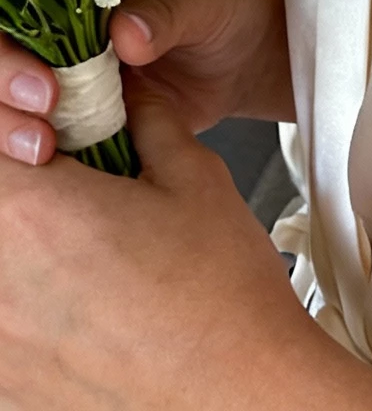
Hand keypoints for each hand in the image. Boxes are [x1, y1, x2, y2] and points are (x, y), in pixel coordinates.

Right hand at [0, 0, 290, 170]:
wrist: (250, 49)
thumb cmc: (225, 1)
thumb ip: (164, 12)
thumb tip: (126, 34)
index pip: (16, 4)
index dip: (10, 50)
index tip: (45, 87)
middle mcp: (60, 24)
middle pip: (1, 59)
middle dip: (4, 93)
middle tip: (44, 123)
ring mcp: (67, 71)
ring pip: (12, 101)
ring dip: (12, 129)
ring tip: (44, 152)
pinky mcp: (81, 112)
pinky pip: (47, 134)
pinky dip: (42, 156)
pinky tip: (51, 171)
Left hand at [0, 73, 371, 408]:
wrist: (240, 397)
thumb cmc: (221, 299)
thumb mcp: (193, 177)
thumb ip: (146, 121)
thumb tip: (129, 99)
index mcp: (36, 211)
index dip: (19, 129)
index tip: (49, 137)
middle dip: (25, 189)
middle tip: (69, 191)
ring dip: (22, 251)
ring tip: (78, 256)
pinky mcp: (9, 388)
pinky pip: (6, 330)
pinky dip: (26, 311)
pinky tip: (75, 310)